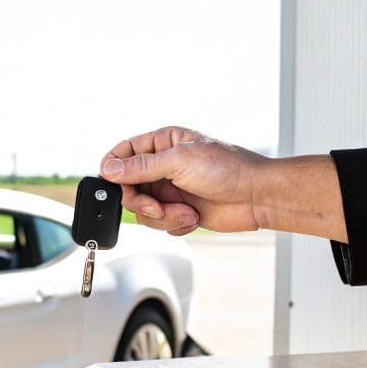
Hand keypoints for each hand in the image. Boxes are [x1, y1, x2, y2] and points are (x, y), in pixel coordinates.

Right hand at [100, 127, 264, 234]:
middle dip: (141, 202)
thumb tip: (109, 168)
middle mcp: (164, 166)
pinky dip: (175, 224)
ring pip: (143, 210)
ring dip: (162, 216)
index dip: (113, 168)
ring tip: (186, 212)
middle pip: (129, 187)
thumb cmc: (228, 168)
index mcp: (163, 143)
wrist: (257, 196)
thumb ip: (141, 166)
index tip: (110, 182)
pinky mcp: (180, 211)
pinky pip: (160, 224)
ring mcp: (171, 190)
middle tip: (157, 207)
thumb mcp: (180, 161)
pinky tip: (193, 217)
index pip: (124, 152)